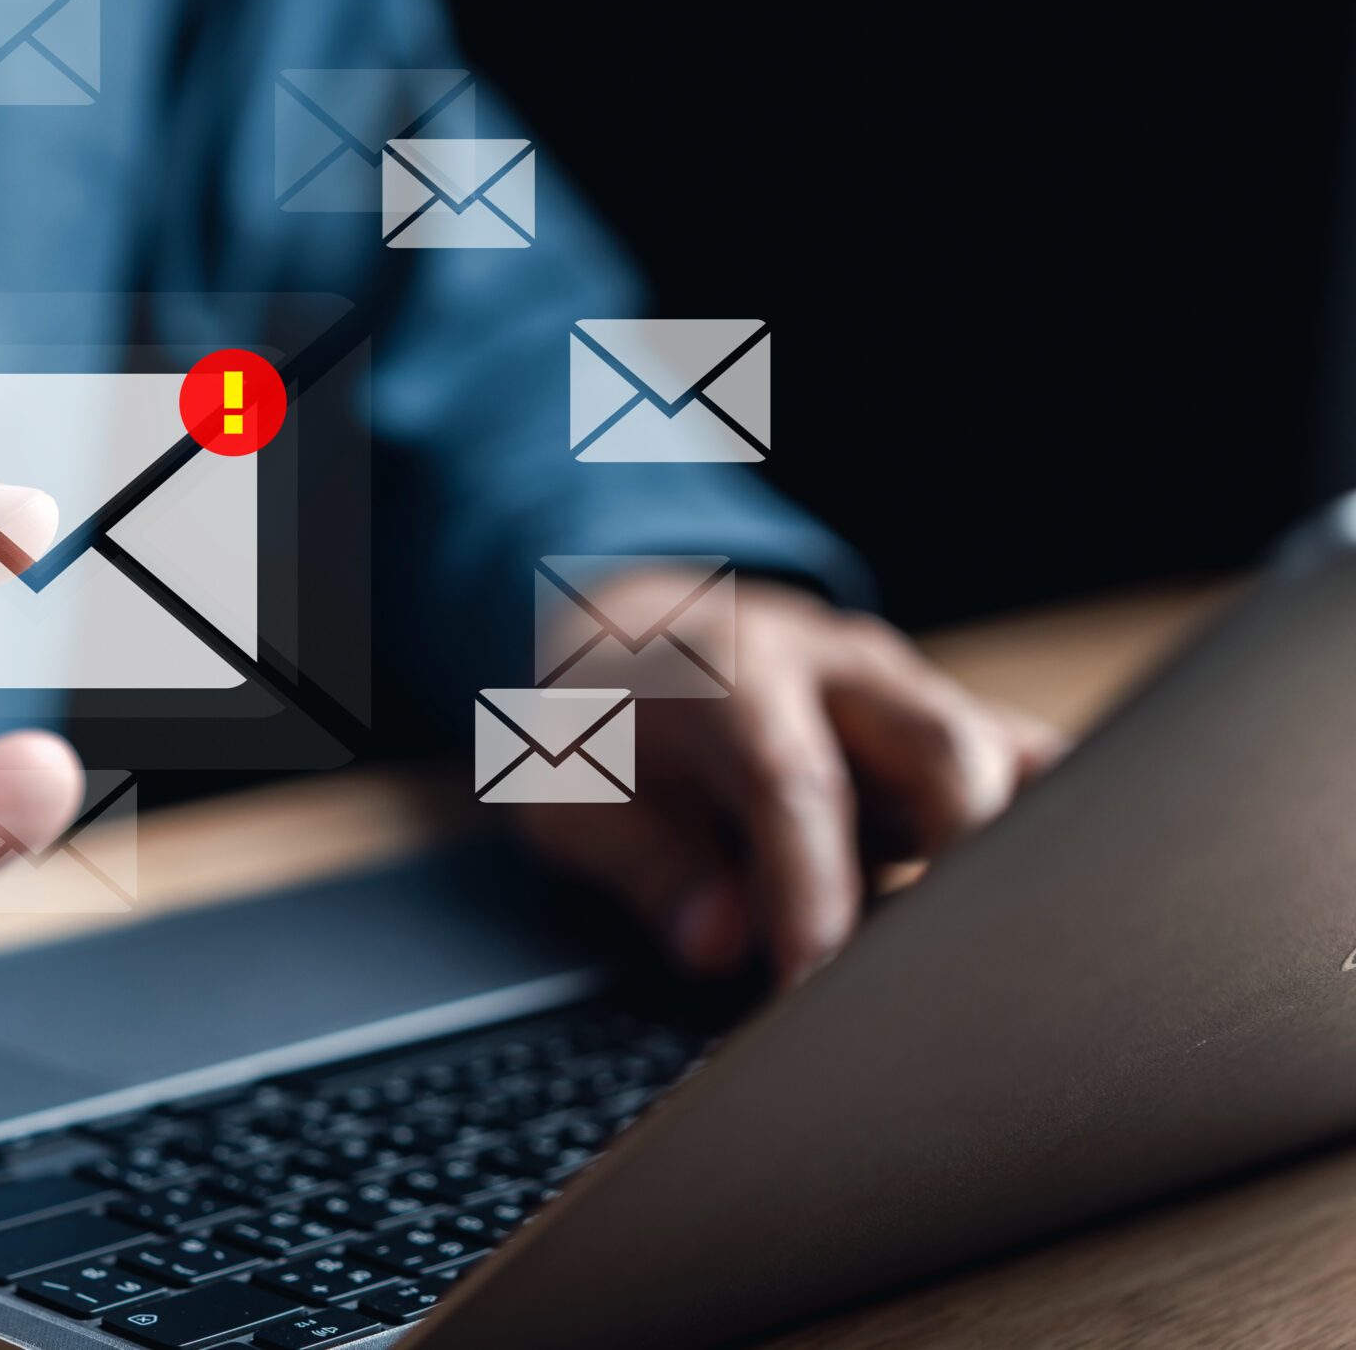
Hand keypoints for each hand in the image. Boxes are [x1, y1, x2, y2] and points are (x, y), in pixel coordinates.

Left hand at [510, 573, 1064, 987]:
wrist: (637, 638)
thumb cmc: (604, 725)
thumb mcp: (573, 794)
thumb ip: (644, 866)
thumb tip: (718, 944)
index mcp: (728, 670)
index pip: (793, 780)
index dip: (811, 887)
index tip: (817, 982)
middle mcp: (838, 667)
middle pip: (941, 746)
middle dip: (958, 860)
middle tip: (933, 978)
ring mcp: (910, 690)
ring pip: (1007, 757)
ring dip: (1014, 856)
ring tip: (995, 961)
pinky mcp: (955, 722)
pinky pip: (1029, 767)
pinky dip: (1047, 835)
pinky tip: (1037, 916)